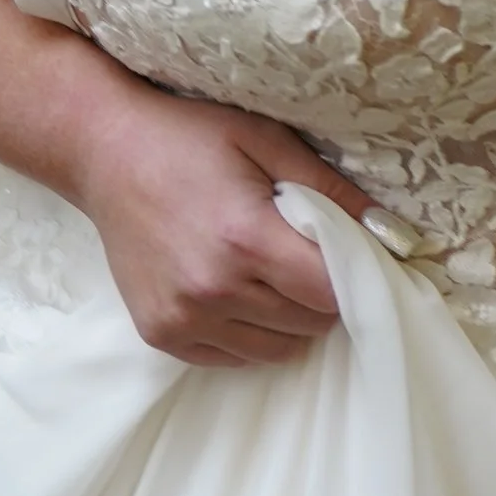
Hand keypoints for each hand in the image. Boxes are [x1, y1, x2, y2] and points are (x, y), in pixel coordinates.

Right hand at [67, 74, 377, 366]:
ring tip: (273, 271)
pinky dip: (252, 333)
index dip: (355, 275)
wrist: (105, 152)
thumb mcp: (266, 140)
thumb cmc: (189, 138)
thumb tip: (390, 230)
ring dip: (290, 318)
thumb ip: (330, 189)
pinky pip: (233, 357)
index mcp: (245, 238)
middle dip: (324, 293)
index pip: (331, 291)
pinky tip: (240, 290)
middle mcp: (213, 289)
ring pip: (277, 349)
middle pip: (310, 323)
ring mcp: (183, 318)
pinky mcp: (161, 334)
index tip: (356, 254)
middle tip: (310, 254)